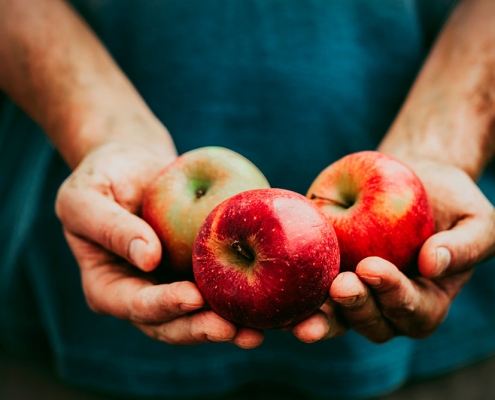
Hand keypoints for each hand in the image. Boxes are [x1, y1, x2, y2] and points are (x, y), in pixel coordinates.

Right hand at [55, 142, 263, 347]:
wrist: (134, 165)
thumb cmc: (102, 177)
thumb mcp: (86, 197)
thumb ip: (110, 227)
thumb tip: (148, 258)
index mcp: (108, 287)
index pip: (135, 305)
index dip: (163, 305)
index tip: (192, 297)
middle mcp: (142, 294)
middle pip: (171, 323)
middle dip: (201, 329)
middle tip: (233, 329)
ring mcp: (171, 285)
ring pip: (199, 315)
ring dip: (227, 326)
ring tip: (256, 332)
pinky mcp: (198, 271)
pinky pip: (218, 288)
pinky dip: (241, 299)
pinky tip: (267, 302)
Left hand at [292, 159, 494, 342]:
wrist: (409, 178)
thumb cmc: (448, 200)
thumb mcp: (475, 220)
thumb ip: (465, 246)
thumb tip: (433, 264)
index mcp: (426, 300)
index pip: (413, 310)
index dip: (394, 295)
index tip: (373, 268)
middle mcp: (388, 305)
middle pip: (373, 323)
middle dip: (356, 308)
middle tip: (341, 284)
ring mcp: (356, 294)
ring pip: (338, 319)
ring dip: (322, 318)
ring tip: (303, 313)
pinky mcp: (328, 276)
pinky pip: (311, 295)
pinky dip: (296, 300)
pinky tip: (280, 296)